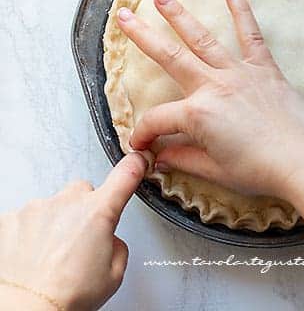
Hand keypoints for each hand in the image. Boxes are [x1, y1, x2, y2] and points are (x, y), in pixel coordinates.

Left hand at [0, 152, 145, 310]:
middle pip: (82, 192)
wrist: (25, 309)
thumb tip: (110, 241)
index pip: (125, 176)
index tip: (137, 160)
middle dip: (84, 210)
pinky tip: (31, 256)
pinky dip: (29, 234)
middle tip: (79, 240)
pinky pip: (26, 219)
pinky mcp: (11, 218)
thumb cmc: (67, 297)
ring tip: (51, 257)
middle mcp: (68, 202)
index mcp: (98, 212)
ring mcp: (37, 208)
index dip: (134, 165)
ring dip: (54, 224)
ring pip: (52, 207)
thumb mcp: (113, 276)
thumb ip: (118, 246)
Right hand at [118, 0, 303, 197]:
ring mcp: (238, 72)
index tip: (140, 146)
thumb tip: (159, 157)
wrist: (303, 161)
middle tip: (122, 15)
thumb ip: (182, 158)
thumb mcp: (214, 171)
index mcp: (197, 115)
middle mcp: (213, 85)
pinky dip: (241, 12)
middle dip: (142, 35)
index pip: (157, 120)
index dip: (143, 134)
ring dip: (179, 15)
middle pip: (169, 56)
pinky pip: (250, 35)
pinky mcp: (263, 68)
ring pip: (202, 38)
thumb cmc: (260, 171)